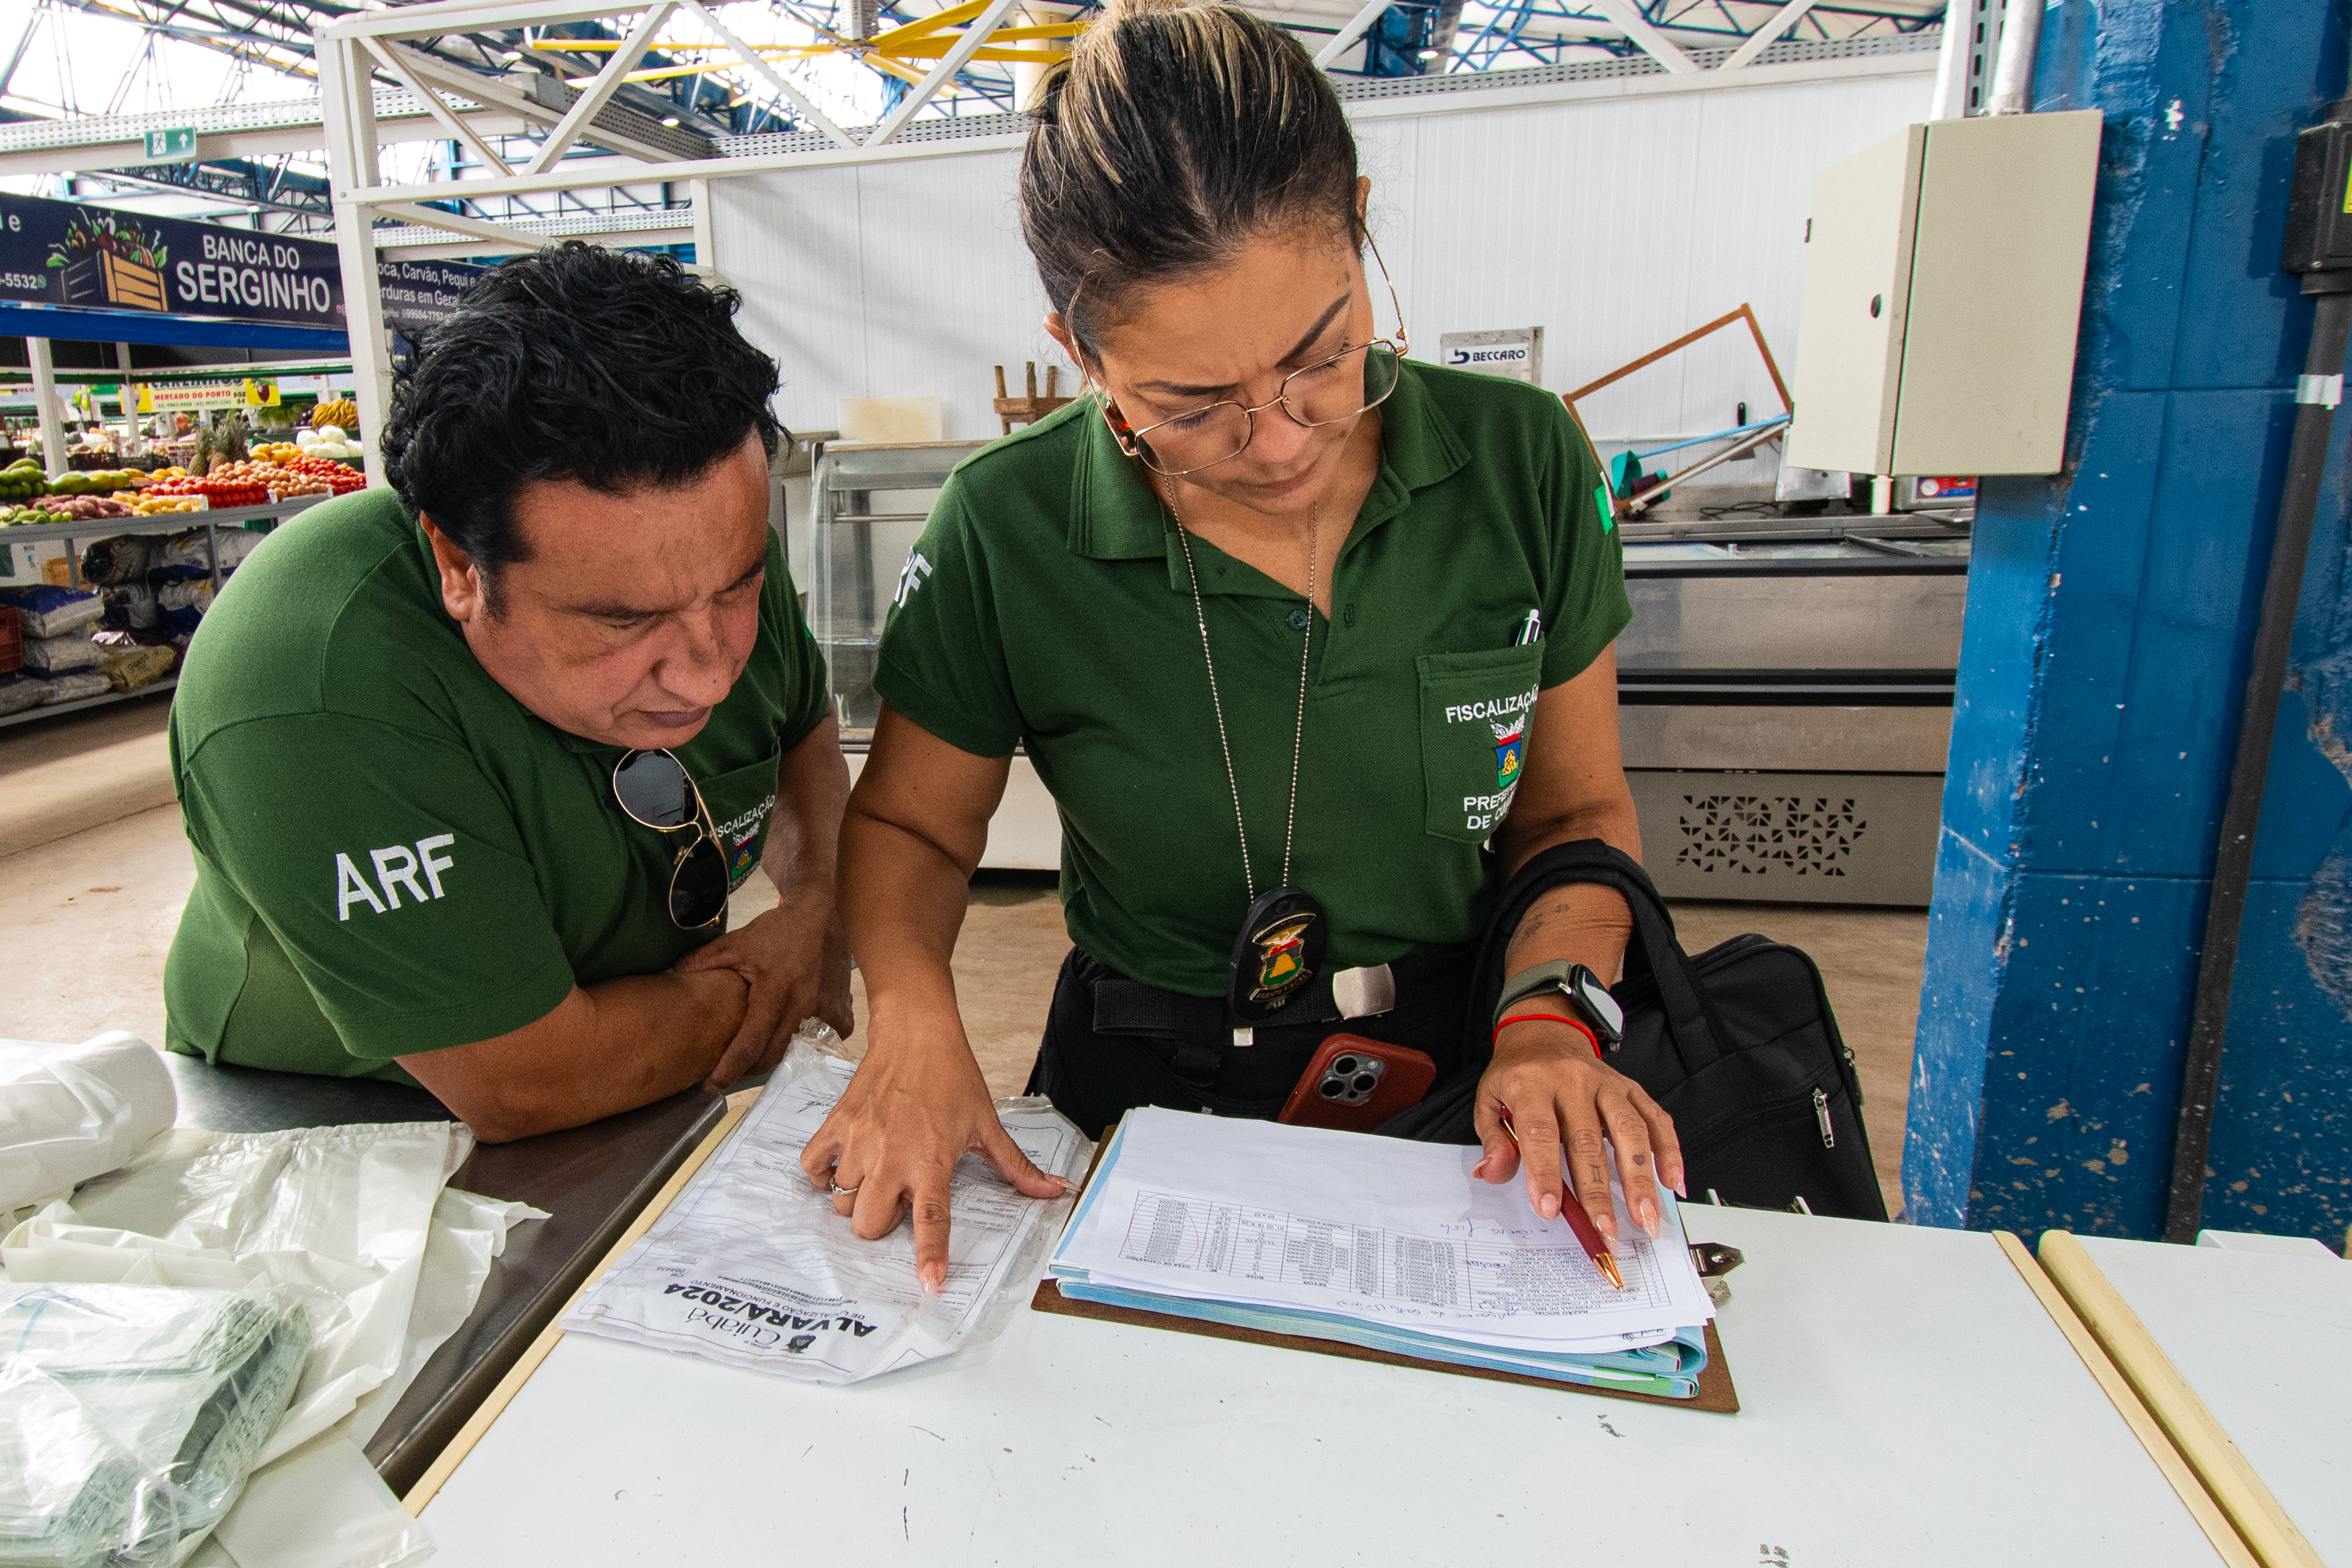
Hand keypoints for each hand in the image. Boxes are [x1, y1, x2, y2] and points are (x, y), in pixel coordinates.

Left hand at [671, 887, 853, 1092]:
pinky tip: (805, 1030)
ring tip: (761, 1055)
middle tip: (731, 1075)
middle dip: (749, 1071)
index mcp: (772, 992)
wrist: (818, 910)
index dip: (728, 1071)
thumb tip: (668, 976)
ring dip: (780, 1055)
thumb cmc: (775, 929)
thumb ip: (701, 962)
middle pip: (773, 1055)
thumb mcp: (735, 943)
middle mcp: (800, 1004)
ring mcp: (824, 1005)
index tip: (712, 1087)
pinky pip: (833, 1031)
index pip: (748, 1044)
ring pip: (800, 1047)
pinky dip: (821, 1036)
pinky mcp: (840, 1002)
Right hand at [797, 1010, 1068, 1292]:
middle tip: (899, 1196)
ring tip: (877, 1173)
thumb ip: (1016, 1166)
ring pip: (842, 1202)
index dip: (930, 1256)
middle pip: (870, 1225)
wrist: (916, 1033)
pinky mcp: (836, 1126)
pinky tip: (841, 1168)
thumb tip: (1055, 1191)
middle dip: (882, 1224)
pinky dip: (820, 1177)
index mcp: (932, 1162)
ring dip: (857, 1199)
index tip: (929, 1285)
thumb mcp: (988, 1124)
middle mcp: (892, 1158)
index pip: (931, 1220)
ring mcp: (859, 1142)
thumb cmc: (954, 1077)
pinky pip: (812, 1168)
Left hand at [1470, 1020, 1682, 1241]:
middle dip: (1598, 1191)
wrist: (1545, 1034)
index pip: (1540, 1131)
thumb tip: (1491, 1173)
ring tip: (1645, 1217)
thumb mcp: (1489, 1101)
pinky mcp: (1632, 1088)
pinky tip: (1673, 1183)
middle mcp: (1573, 1081)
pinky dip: (1670, 1152)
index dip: (1545, 1172)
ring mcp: (1607, 1084)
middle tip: (1604, 1230)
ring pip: (1630, 1131)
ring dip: (1640, 1178)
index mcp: (1532, 1083)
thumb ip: (1492, 1140)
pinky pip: (1657, 1119)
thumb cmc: (1518, 1075)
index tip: (1549, 1209)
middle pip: (1589, 1140)